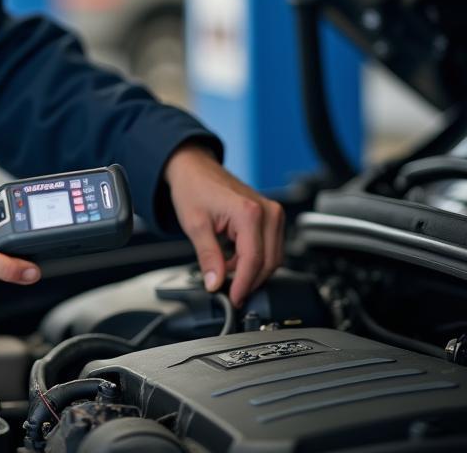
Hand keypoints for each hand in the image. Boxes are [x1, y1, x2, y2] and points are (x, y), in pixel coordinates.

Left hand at [163, 143, 284, 306]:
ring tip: (226, 270)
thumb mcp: (195, 225)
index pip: (254, 260)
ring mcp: (272, 212)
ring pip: (273, 257)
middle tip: (229, 291)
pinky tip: (233, 260)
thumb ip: (208, 257)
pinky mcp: (270, 215)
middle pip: (269, 262)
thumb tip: (215, 284)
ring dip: (252, 270)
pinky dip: (254, 259)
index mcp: (249, 212)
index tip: (233, 299)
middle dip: (250, 280)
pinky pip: (270, 247)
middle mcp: (267, 211)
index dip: (243, 285)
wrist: (194, 167)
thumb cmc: (193, 188)